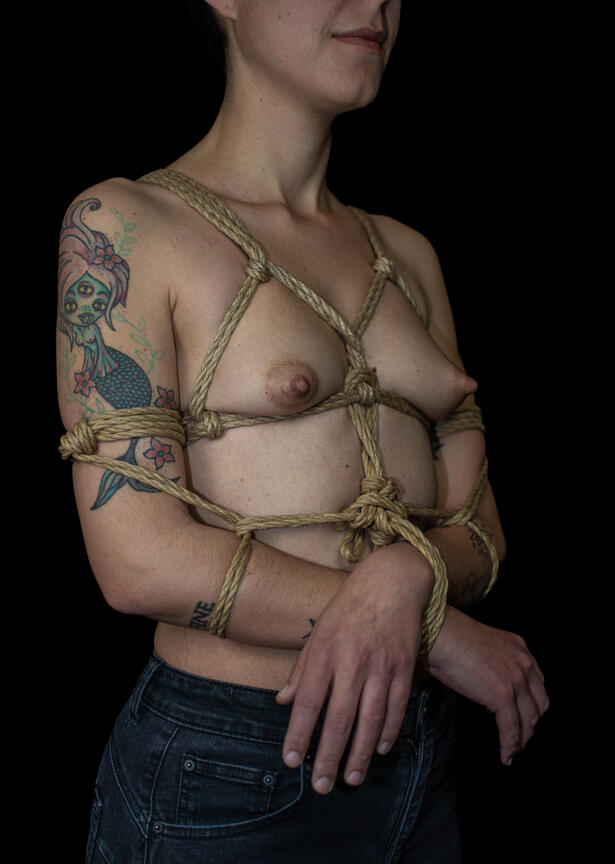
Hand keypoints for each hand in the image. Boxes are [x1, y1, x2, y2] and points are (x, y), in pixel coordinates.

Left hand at [275, 543, 433, 794]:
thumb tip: (283, 701)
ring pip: (369, 719)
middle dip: (328, 756)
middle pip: (338, 718)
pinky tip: (379, 749)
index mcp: (325, 652)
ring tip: (350, 778)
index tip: (291, 760)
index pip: (308, 702)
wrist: (391, 582)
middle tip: (322, 786)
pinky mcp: (404, 666)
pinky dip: (388, 731)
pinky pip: (396, 706)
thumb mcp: (318, 632)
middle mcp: (352, 661)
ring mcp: (381, 665)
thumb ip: (302, 670)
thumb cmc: (348, 607)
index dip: (298, 733)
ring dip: (359, 753)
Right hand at [423, 605, 548, 763]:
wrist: (440, 634)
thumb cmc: (449, 637)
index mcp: (519, 648)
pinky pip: (511, 729)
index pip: (537, 684)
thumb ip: (493, 663)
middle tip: (520, 738)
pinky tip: (505, 756)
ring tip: (513, 752)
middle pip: (539, 704)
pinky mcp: (502, 696)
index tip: (525, 718)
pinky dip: (509, 745)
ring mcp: (515, 680)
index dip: (533, 705)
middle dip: (530, 724)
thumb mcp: (482, 646)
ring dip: (522, 739)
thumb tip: (484, 683)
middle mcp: (524, 663)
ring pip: (528, 719)